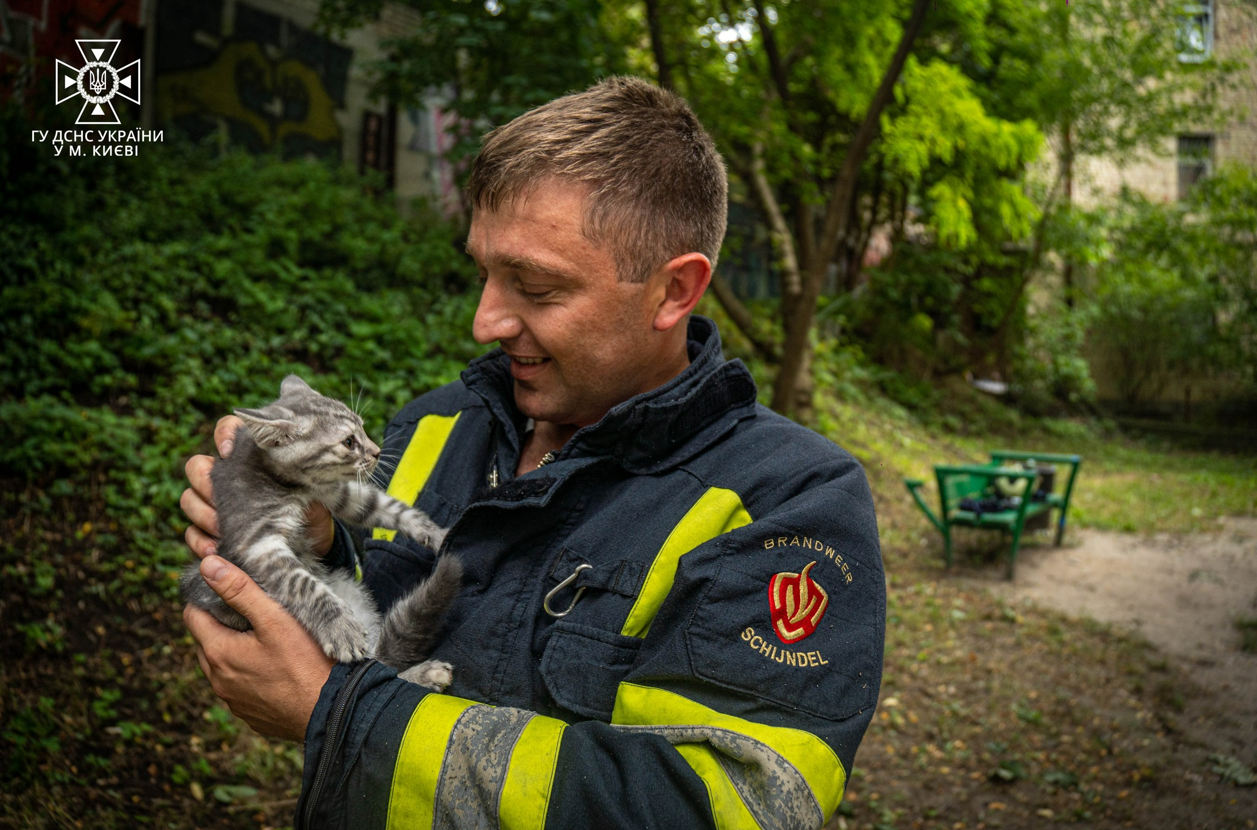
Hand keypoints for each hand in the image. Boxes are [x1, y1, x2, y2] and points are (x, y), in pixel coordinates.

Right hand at [181, 415, 333, 558]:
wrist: (312, 545)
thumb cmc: (312, 510)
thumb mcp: (313, 492)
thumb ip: (301, 480)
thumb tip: (297, 468)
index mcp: (251, 458)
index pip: (228, 430)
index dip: (223, 434)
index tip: (227, 451)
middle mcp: (228, 477)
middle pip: (197, 466)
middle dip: (204, 482)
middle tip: (221, 498)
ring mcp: (214, 504)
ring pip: (189, 499)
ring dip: (202, 514)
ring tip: (222, 529)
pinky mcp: (210, 532)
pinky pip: (191, 533)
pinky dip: (200, 541)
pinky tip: (216, 549)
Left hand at [184, 555, 334, 740]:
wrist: (334, 712)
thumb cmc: (308, 662)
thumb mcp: (275, 619)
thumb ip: (240, 590)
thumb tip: (207, 564)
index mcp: (218, 652)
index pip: (192, 615)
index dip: (207, 597)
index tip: (230, 589)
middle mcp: (218, 681)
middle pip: (205, 641)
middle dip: (220, 623)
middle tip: (250, 610)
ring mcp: (234, 702)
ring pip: (222, 667)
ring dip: (234, 650)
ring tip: (264, 638)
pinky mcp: (251, 715)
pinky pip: (240, 689)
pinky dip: (249, 674)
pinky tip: (275, 668)